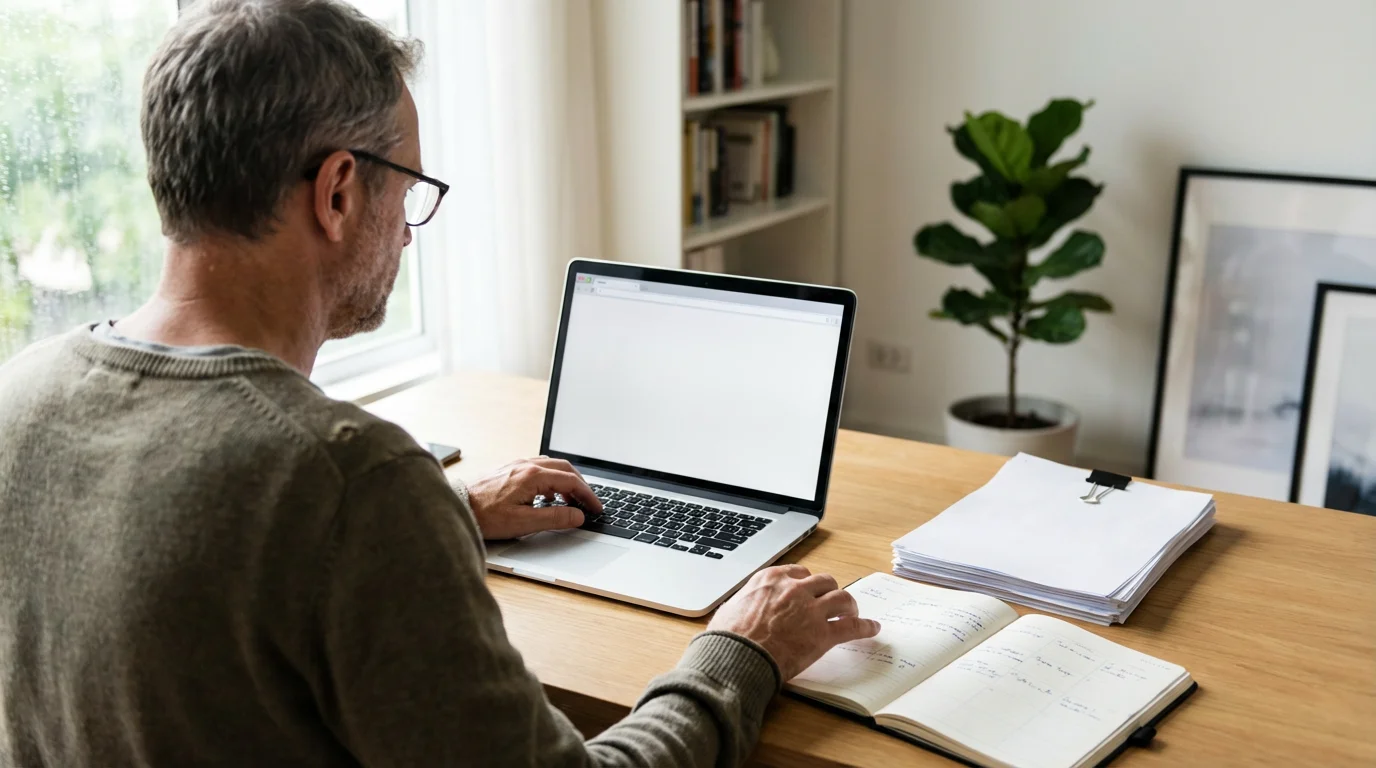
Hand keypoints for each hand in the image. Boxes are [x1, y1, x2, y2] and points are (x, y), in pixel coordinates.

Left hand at [466, 457, 603, 539]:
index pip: (571, 481)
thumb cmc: (485, 516)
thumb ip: (554, 518)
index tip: (596, 508)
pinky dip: (551, 480)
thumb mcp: (524, 522)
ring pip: (552, 467)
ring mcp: (517, 465)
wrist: (458, 506)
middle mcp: (526, 465)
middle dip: (581, 486)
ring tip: (571, 502)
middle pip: (565, 469)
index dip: (588, 496)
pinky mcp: (509, 469)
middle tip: (589, 503)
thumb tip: (577, 516)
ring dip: (566, 482)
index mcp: (533, 476)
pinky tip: (547, 496)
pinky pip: (539, 468)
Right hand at [708, 564, 880, 680]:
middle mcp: (794, 589)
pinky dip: (865, 627)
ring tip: (853, 612)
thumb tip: (739, 609)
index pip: (798, 572)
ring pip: (842, 598)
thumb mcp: (730, 608)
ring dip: (849, 605)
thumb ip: (744, 603)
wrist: (736, 658)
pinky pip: (851, 627)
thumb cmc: (727, 638)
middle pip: (824, 581)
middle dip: (830, 591)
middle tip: (832, 602)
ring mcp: (811, 610)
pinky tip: (873, 628)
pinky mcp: (822, 634)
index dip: (807, 582)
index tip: (809, 589)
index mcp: (771, 579)